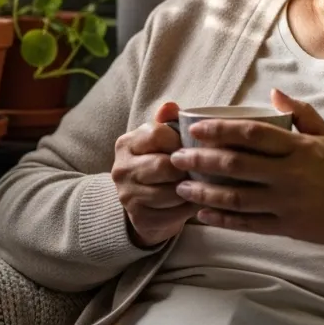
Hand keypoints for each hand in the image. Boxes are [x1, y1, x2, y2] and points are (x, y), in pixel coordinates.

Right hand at [112, 101, 199, 246]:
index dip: (180, 140)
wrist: (146, 205)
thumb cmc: (159, 163)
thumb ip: (168, 121)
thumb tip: (170, 106)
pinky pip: (174, 213)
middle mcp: (121, 169)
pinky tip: (195, 202)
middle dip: (187, 168)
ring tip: (201, 185)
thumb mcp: (163, 140)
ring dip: (191, 189)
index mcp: (126, 143)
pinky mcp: (139, 218)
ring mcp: (127, 195)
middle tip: (201, 168)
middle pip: (164, 165)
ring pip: (171, 192)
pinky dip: (189, 208)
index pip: (157, 133)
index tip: (190, 146)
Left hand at [169, 89, 323, 250]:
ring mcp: (286, 204)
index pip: (251, 135)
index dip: (220, 130)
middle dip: (201, 160)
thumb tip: (274, 94)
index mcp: (298, 149)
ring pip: (236, 197)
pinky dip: (222, 219)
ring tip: (181, 186)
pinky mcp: (286, 227)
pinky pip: (247, 224)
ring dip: (204, 191)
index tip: (196, 128)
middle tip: (176, 156)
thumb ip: (301, 113)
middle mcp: (289, 176)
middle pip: (236, 165)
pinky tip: (202, 213)